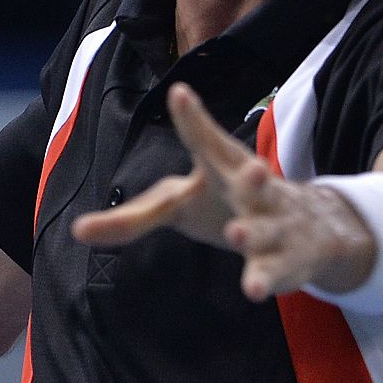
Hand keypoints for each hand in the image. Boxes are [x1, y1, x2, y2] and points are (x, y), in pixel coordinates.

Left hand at [71, 83, 374, 300]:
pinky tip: (255, 290)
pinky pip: (279, 271)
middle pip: (249, 180)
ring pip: (264, 229)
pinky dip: (268, 278)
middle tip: (253, 169)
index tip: (179, 92)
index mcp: (223, 166)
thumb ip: (132, 218)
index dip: (192, 120)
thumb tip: (76, 231)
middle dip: (252, 175)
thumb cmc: (224, 203)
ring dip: (251, 232)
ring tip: (236, 233)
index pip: (205, 142)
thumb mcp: (177, 204)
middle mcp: (252, 189)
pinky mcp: (290, 259)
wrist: (306, 227)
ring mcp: (274, 223)